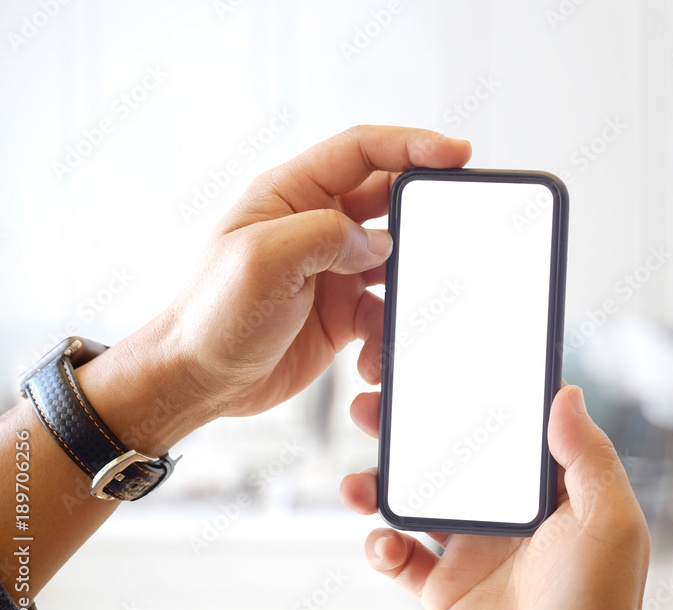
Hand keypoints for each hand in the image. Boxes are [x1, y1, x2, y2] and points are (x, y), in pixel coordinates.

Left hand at [79, 126, 471, 454]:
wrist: (197, 381)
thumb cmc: (211, 316)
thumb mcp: (263, 260)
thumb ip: (327, 236)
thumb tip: (380, 243)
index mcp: (291, 194)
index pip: (362, 151)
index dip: (412, 145)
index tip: (456, 153)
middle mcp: (315, 225)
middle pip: (387, 201)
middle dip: (421, 216)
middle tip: (453, 228)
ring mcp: (331, 270)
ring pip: (395, 260)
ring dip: (408, 285)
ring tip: (406, 309)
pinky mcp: (342, 312)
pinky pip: (385, 312)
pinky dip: (387, 334)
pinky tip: (370, 357)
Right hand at [340, 385, 650, 609]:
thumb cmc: (601, 606)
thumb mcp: (609, 521)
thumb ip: (588, 455)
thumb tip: (568, 392)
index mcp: (544, 489)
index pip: (504, 430)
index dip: (472, 398)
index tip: (438, 369)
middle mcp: (505, 512)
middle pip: (447, 457)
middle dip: (407, 432)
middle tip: (372, 409)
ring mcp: (471, 548)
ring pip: (413, 501)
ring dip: (379, 485)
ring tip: (358, 483)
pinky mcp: (444, 587)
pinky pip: (399, 557)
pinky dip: (379, 546)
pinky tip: (384, 543)